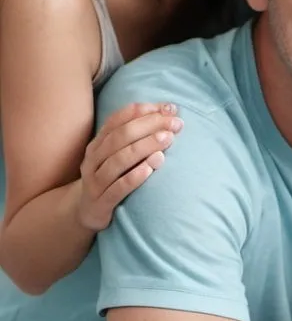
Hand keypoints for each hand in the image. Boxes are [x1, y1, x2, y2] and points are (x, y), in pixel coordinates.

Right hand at [77, 103, 181, 231]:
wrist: (87, 211)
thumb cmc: (113, 176)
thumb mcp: (119, 153)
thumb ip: (139, 134)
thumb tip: (169, 110)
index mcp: (99, 143)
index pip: (118, 120)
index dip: (143, 111)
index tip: (169, 108)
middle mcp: (94, 159)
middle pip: (120, 137)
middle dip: (149, 126)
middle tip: (175, 124)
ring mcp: (96, 181)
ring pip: (118, 160)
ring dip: (144, 147)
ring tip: (167, 139)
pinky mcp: (101, 202)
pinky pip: (117, 188)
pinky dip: (134, 177)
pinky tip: (150, 169)